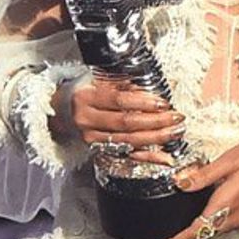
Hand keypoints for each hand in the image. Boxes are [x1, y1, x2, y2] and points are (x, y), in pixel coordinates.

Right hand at [49, 75, 183, 164]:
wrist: (61, 111)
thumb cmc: (84, 91)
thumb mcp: (98, 81)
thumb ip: (122, 84)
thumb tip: (151, 89)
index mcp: (87, 98)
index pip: (119, 100)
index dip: (143, 102)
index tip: (164, 102)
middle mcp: (87, 120)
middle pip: (126, 123)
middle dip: (156, 121)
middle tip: (177, 118)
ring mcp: (92, 139)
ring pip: (129, 141)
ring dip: (157, 138)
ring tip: (176, 132)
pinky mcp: (98, 151)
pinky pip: (127, 157)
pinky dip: (148, 158)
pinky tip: (165, 157)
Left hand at [154, 136, 238, 238]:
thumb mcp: (228, 160)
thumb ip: (203, 175)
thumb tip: (181, 183)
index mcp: (225, 204)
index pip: (195, 231)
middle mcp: (234, 217)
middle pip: (202, 236)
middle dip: (182, 238)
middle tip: (166, 236)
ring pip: (214, 232)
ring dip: (198, 231)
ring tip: (181, 226)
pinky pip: (226, 226)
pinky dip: (212, 224)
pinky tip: (206, 213)